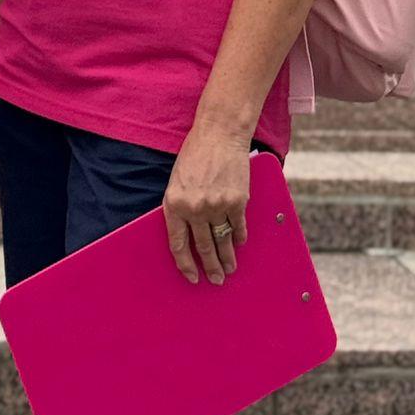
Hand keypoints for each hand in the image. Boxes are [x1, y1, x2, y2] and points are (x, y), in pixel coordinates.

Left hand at [163, 124, 250, 285]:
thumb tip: (189, 233)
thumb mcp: (177, 181)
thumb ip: (181, 207)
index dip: (185, 264)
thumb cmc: (194, 154)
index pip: (178, 244)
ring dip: (227, 258)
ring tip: (229, 269)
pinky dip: (239, 237)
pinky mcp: (236, 201)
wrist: (219, 134)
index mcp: (174, 204)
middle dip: (210, 266)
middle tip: (216, 280)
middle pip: (203, 246)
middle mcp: (194, 208)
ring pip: (222, 240)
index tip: (192, 276)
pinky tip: (239, 244)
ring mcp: (216, 206)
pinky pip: (238, 226)